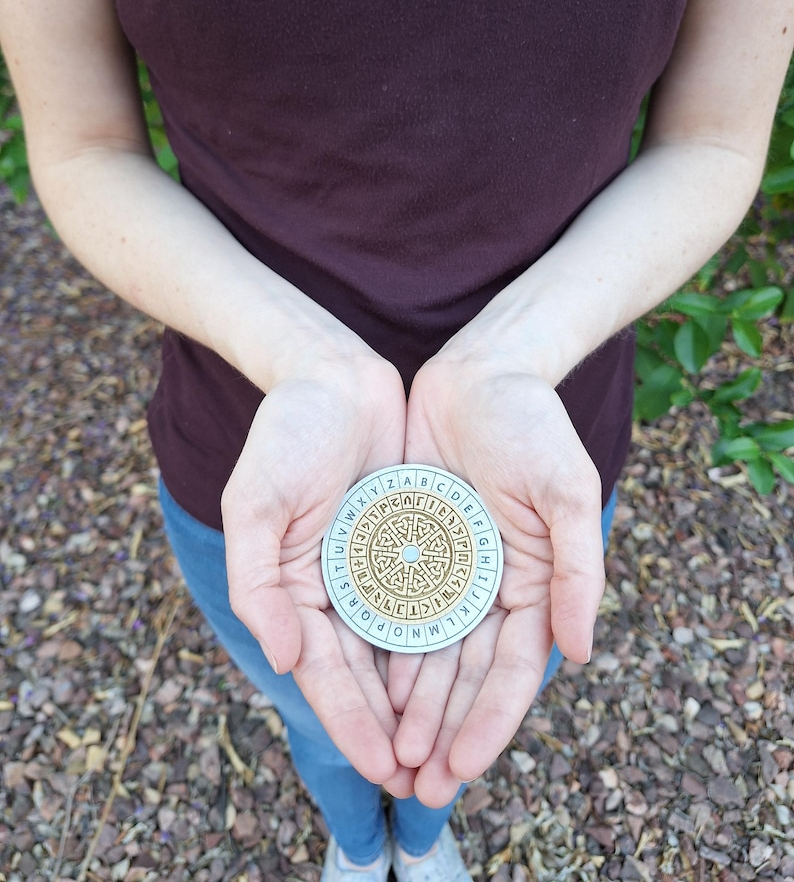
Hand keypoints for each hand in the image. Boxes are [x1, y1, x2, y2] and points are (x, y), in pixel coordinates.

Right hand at [221, 357, 415, 789]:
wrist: (334, 375)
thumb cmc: (286, 433)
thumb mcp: (255, 502)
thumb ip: (258, 583)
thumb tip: (282, 658)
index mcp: (294, 588)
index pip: (324, 670)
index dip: (351, 720)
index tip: (383, 765)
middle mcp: (337, 588)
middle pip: (367, 673)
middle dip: (393, 729)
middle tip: (426, 780)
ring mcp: (376, 568)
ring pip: (403, 648)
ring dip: (424, 700)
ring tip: (453, 748)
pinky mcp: (412, 543)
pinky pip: (433, 600)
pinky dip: (445, 640)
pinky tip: (472, 676)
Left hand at [389, 357, 604, 805]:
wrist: (480, 369)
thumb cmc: (531, 423)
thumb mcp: (565, 488)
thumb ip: (578, 568)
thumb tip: (582, 652)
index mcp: (534, 580)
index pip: (514, 669)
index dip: (490, 722)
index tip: (462, 767)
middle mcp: (492, 584)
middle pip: (468, 674)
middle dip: (445, 730)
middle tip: (416, 783)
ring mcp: (451, 568)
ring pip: (430, 652)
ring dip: (412, 705)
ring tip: (388, 753)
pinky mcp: (412, 546)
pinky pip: (396, 607)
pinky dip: (385, 650)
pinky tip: (366, 688)